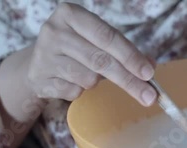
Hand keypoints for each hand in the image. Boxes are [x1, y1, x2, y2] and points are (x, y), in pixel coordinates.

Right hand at [25, 2, 156, 104]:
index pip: (107, 36)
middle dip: (128, 80)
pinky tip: (71, 81)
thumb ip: (122, 50)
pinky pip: (74, 92)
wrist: (37, 63)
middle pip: (100, 60)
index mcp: (70, 14)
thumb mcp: (96, 40)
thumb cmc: (74, 48)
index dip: (130, 56)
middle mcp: (54, 31)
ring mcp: (44, 56)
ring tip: (87, 74)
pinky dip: (80, 91)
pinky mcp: (39, 79)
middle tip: (149, 95)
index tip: (148, 73)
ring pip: (88, 78)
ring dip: (97, 82)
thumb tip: (149, 67)